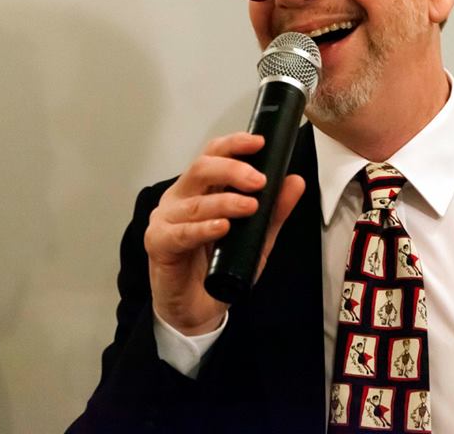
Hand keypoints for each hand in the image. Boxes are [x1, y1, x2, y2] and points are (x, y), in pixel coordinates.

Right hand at [144, 132, 304, 335]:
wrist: (197, 310)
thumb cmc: (220, 268)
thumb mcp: (256, 239)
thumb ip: (273, 211)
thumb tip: (295, 182)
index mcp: (200, 188)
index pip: (213, 154)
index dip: (234, 144)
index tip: (259, 143)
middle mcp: (180, 197)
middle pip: (201, 169)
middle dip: (232, 170)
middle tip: (259, 181)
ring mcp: (166, 219)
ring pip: (195, 202)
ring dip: (225, 201)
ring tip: (249, 206)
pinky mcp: (158, 244)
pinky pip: (180, 232)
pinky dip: (203, 228)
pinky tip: (222, 227)